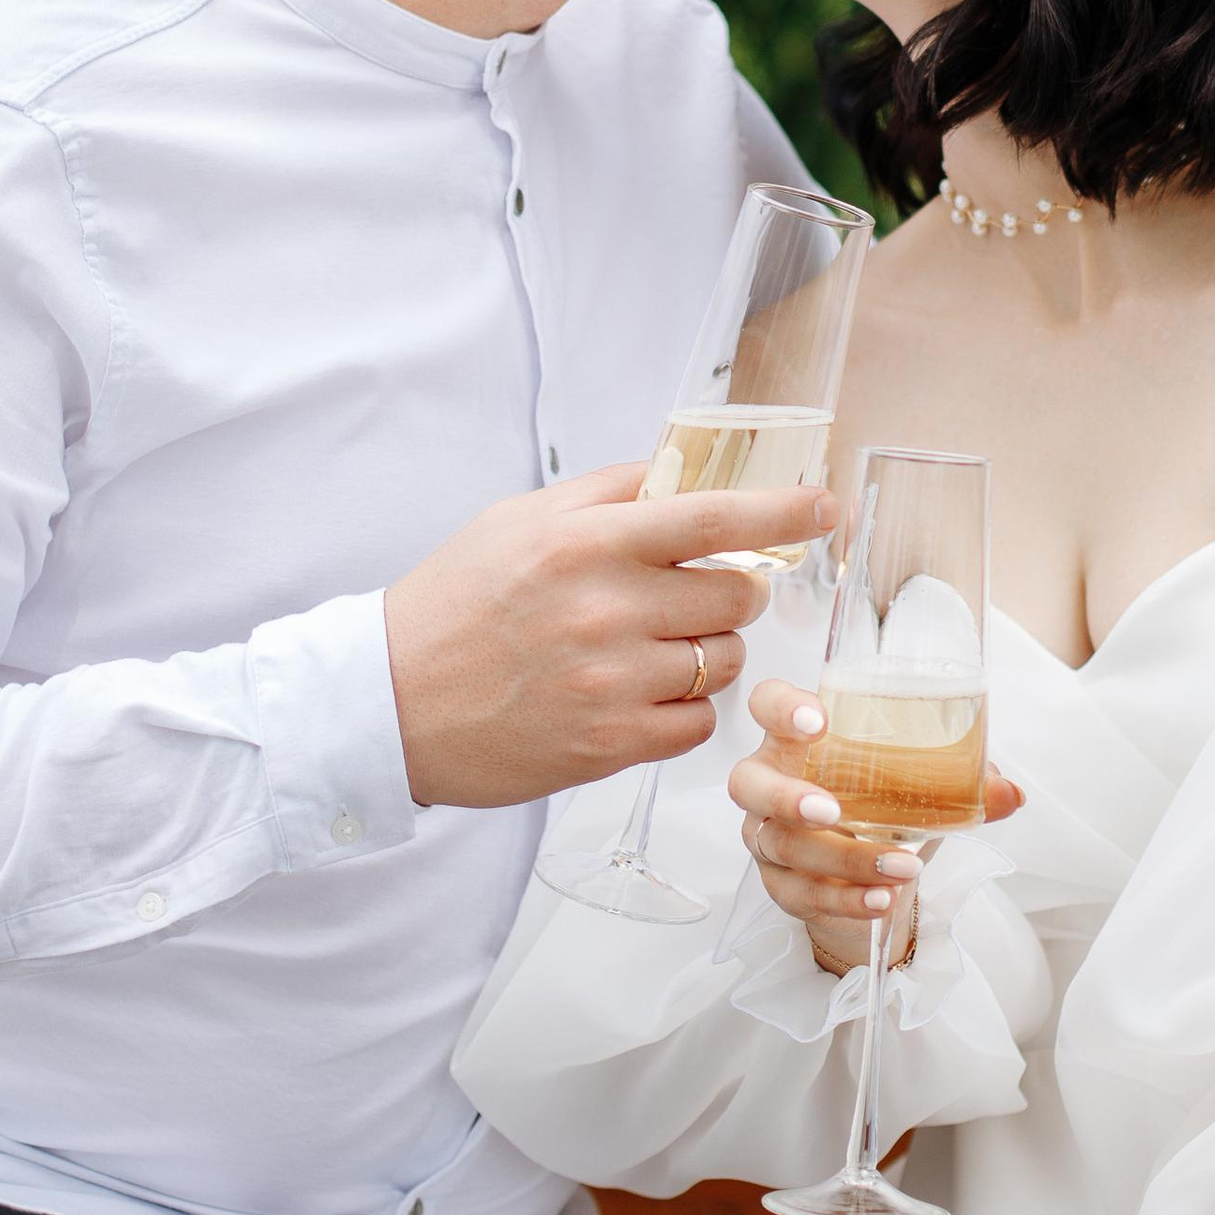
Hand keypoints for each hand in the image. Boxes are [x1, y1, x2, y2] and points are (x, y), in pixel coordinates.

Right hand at [385, 470, 838, 808]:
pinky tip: (638, 695)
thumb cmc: (453, 603)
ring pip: (724, 661)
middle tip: (686, 597)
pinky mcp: (609, 745)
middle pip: (736, 595)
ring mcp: (612, 683)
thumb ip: (608, 493)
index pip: (714, 516)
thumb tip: (683, 469)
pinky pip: (696, 722)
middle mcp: (607, 609)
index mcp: (587, 543)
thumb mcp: (520, 520)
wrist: (388, 704)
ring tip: (648, 649)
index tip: (826, 505)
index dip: (784, 509)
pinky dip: (683, 708)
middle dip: (729, 593)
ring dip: (707, 652)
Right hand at [731, 680, 1026, 979]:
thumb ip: (963, 781)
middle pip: (747, 783)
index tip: (816, 720)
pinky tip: (882, 900)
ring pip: (781, 846)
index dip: (780, 709)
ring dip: (843, 859)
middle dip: (787, 797)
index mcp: (797, 739)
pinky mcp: (778, 885)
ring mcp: (768, 836)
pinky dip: (845, 899)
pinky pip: (799, 895)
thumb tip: (1011, 793)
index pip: (766, 705)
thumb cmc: (882, 805)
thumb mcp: (920, 785)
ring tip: (901, 867)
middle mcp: (770, 781)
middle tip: (833, 810)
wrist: (868, 873)